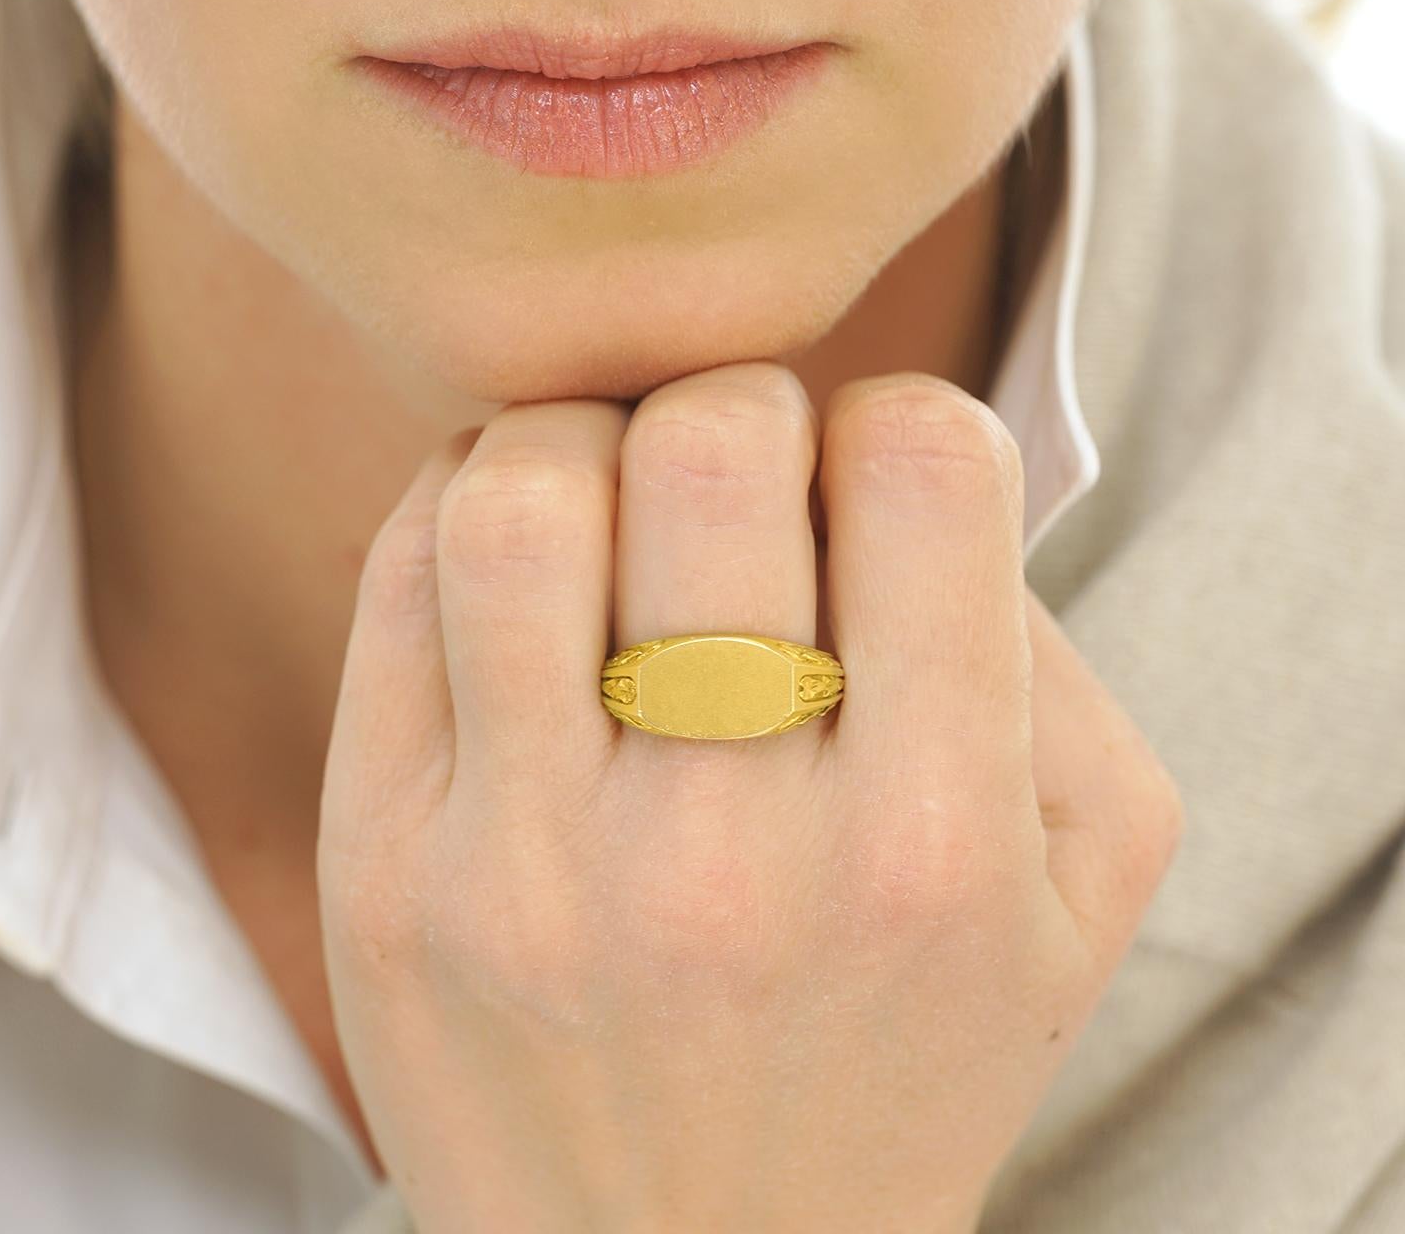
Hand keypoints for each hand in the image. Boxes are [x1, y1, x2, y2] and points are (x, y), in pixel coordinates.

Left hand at [317, 361, 1184, 1233]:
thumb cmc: (898, 1056)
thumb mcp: (1076, 892)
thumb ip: (1037, 656)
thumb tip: (888, 471)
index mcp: (929, 844)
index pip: (919, 469)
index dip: (900, 427)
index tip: (870, 487)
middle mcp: (723, 854)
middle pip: (706, 447)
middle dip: (733, 405)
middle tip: (734, 474)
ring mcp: (525, 867)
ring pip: (520, 495)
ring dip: (577, 439)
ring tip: (611, 499)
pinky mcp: (384, 872)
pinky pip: (398, 582)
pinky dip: (464, 510)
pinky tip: (524, 567)